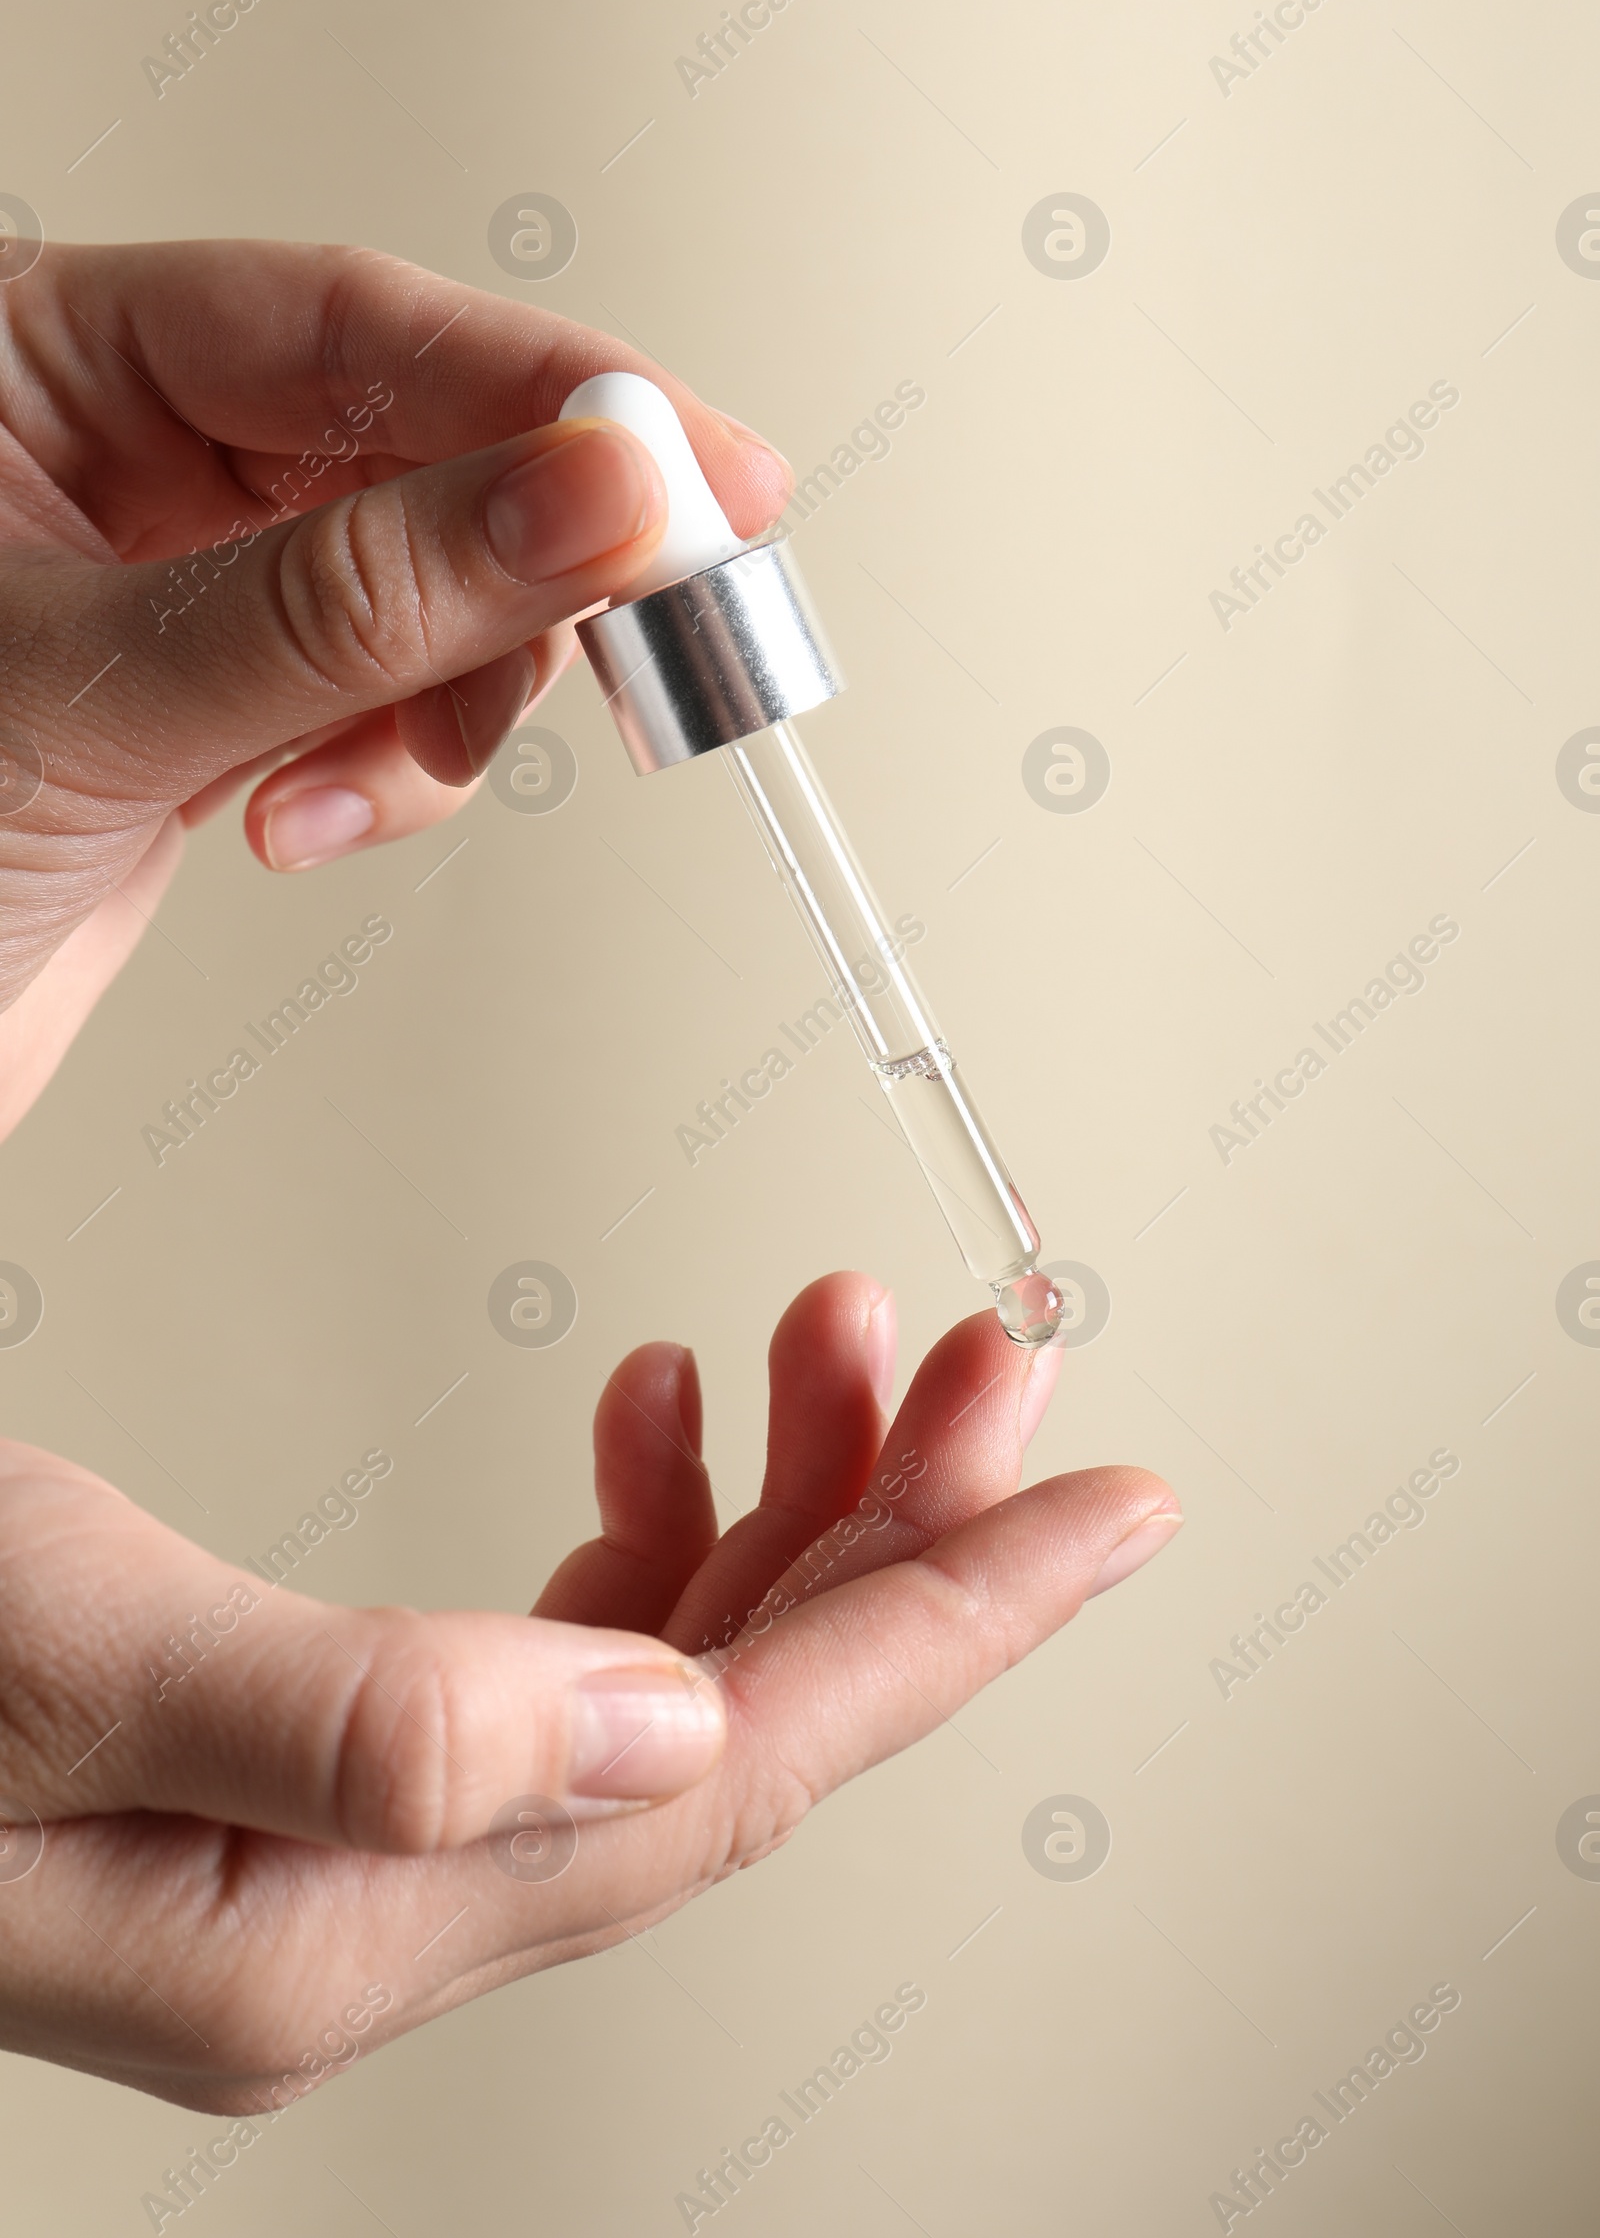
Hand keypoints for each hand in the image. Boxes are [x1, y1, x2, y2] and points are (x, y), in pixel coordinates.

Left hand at [0, 239, 790, 1136]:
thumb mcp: (99, 695)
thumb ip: (357, 597)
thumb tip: (588, 496)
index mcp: (34, 357)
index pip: (343, 322)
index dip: (541, 385)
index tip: (689, 469)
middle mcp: (111, 451)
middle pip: (411, 438)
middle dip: (525, 548)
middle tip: (656, 615)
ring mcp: (172, 580)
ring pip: (420, 581)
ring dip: (450, 687)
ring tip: (370, 771)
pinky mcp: (212, 699)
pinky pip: (380, 694)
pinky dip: (390, 764)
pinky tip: (299, 815)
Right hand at [0, 1273, 1178, 2112]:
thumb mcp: (57, 1662)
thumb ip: (360, 1724)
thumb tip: (660, 1720)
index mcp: (346, 1915)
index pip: (749, 1764)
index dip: (959, 1618)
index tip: (1117, 1505)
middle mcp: (372, 1907)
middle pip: (740, 1715)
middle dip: (895, 1520)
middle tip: (982, 1349)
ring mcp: (345, 1840)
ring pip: (665, 1666)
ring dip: (774, 1493)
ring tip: (826, 1327)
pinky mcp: (311, 1759)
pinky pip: (551, 1647)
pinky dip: (642, 1513)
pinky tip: (652, 1405)